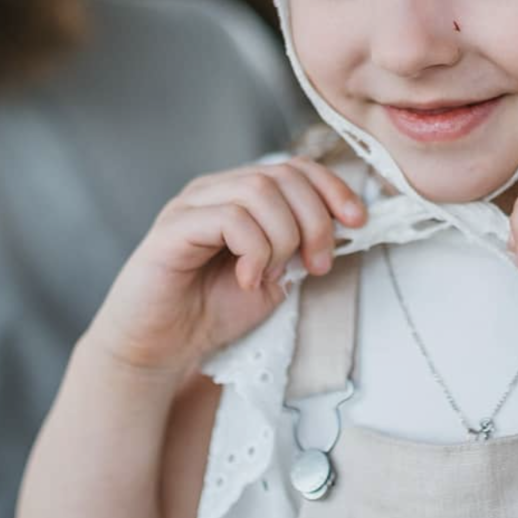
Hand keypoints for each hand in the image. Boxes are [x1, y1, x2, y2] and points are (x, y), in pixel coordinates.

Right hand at [87, 157, 365, 379]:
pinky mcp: (173, 228)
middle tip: (316, 265)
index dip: (332, 188)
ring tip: (272, 275)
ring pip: (258, 190)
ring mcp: (191, 204)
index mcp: (238, 195)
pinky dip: (253, 250)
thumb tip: (342, 226)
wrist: (158, 350)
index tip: (358, 222)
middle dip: (315, 220)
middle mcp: (214, 190)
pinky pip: (230, 217)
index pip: (294, 168)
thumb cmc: (211, 312)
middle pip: (282, 175)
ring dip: (283, 237)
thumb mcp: (273, 276)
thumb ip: (299, 247)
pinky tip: (247, 278)